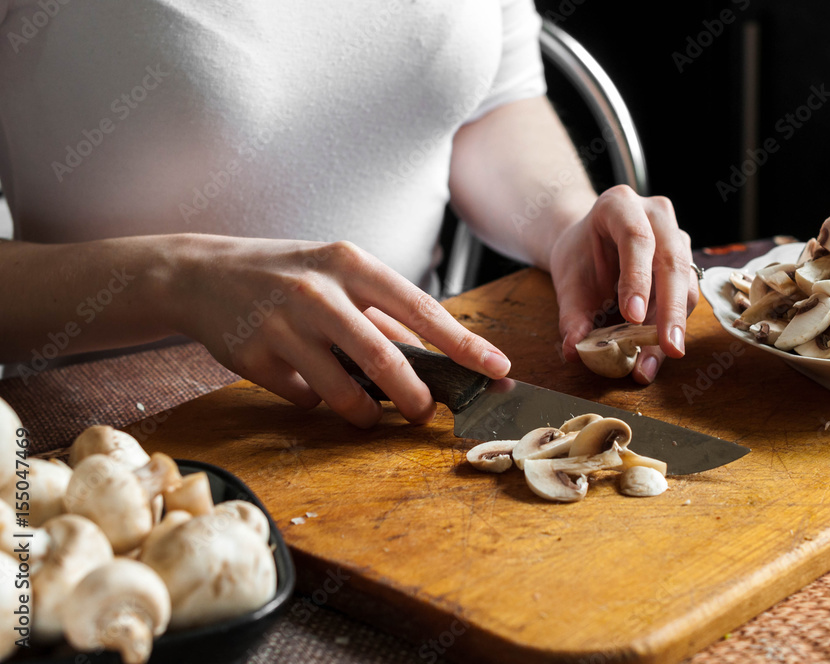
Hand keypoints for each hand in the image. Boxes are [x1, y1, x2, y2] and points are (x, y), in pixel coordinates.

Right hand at [165, 235, 510, 427]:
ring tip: (371, 414)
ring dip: (365, 413)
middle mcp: (317, 291)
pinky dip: (316, 400)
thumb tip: (439, 354)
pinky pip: (303, 397)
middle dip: (414, 395)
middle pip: (383, 357)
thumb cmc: (287, 274)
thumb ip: (385, 313)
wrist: (203, 274)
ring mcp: (282, 325)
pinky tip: (306, 380)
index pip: (420, 308)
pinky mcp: (253, 356)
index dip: (463, 343)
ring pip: (341, 390)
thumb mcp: (339, 274)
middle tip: (426, 412)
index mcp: (350, 263)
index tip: (496, 367)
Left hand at [548, 185, 699, 383]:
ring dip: (674, 324)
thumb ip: (571, 315)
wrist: (589, 243)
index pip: (635, 238)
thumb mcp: (567, 281)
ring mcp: (676, 235)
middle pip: (671, 260)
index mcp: (619, 205)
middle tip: (668, 347)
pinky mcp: (686, 260)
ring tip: (658, 359)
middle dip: (670, 309)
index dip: (637, 278)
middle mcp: (655, 214)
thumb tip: (573, 350)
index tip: (632, 317)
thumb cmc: (579, 256)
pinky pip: (686, 295)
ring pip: (685, 281)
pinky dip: (673, 326)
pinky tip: (659, 353)